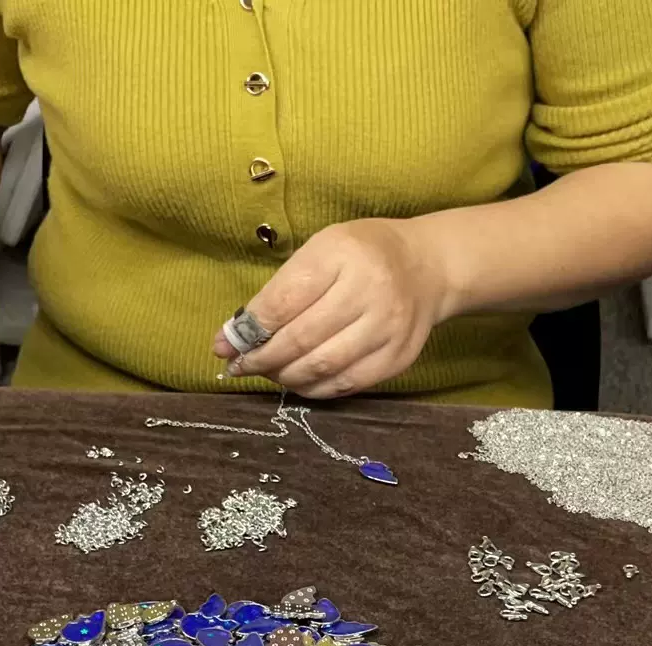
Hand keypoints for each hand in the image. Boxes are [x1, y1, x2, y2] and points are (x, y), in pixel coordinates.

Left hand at [215, 219, 454, 398]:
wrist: (427, 267)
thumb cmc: (362, 254)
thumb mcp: (320, 251)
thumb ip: (277, 292)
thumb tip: (230, 339)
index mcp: (342, 254)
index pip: (283, 302)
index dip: (248, 331)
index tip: (223, 346)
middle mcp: (369, 291)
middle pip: (300, 339)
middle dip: (260, 359)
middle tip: (240, 366)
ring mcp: (388, 328)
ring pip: (321, 367)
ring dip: (284, 377)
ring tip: (268, 372)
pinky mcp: (398, 357)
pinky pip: (346, 384)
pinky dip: (314, 388)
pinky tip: (298, 381)